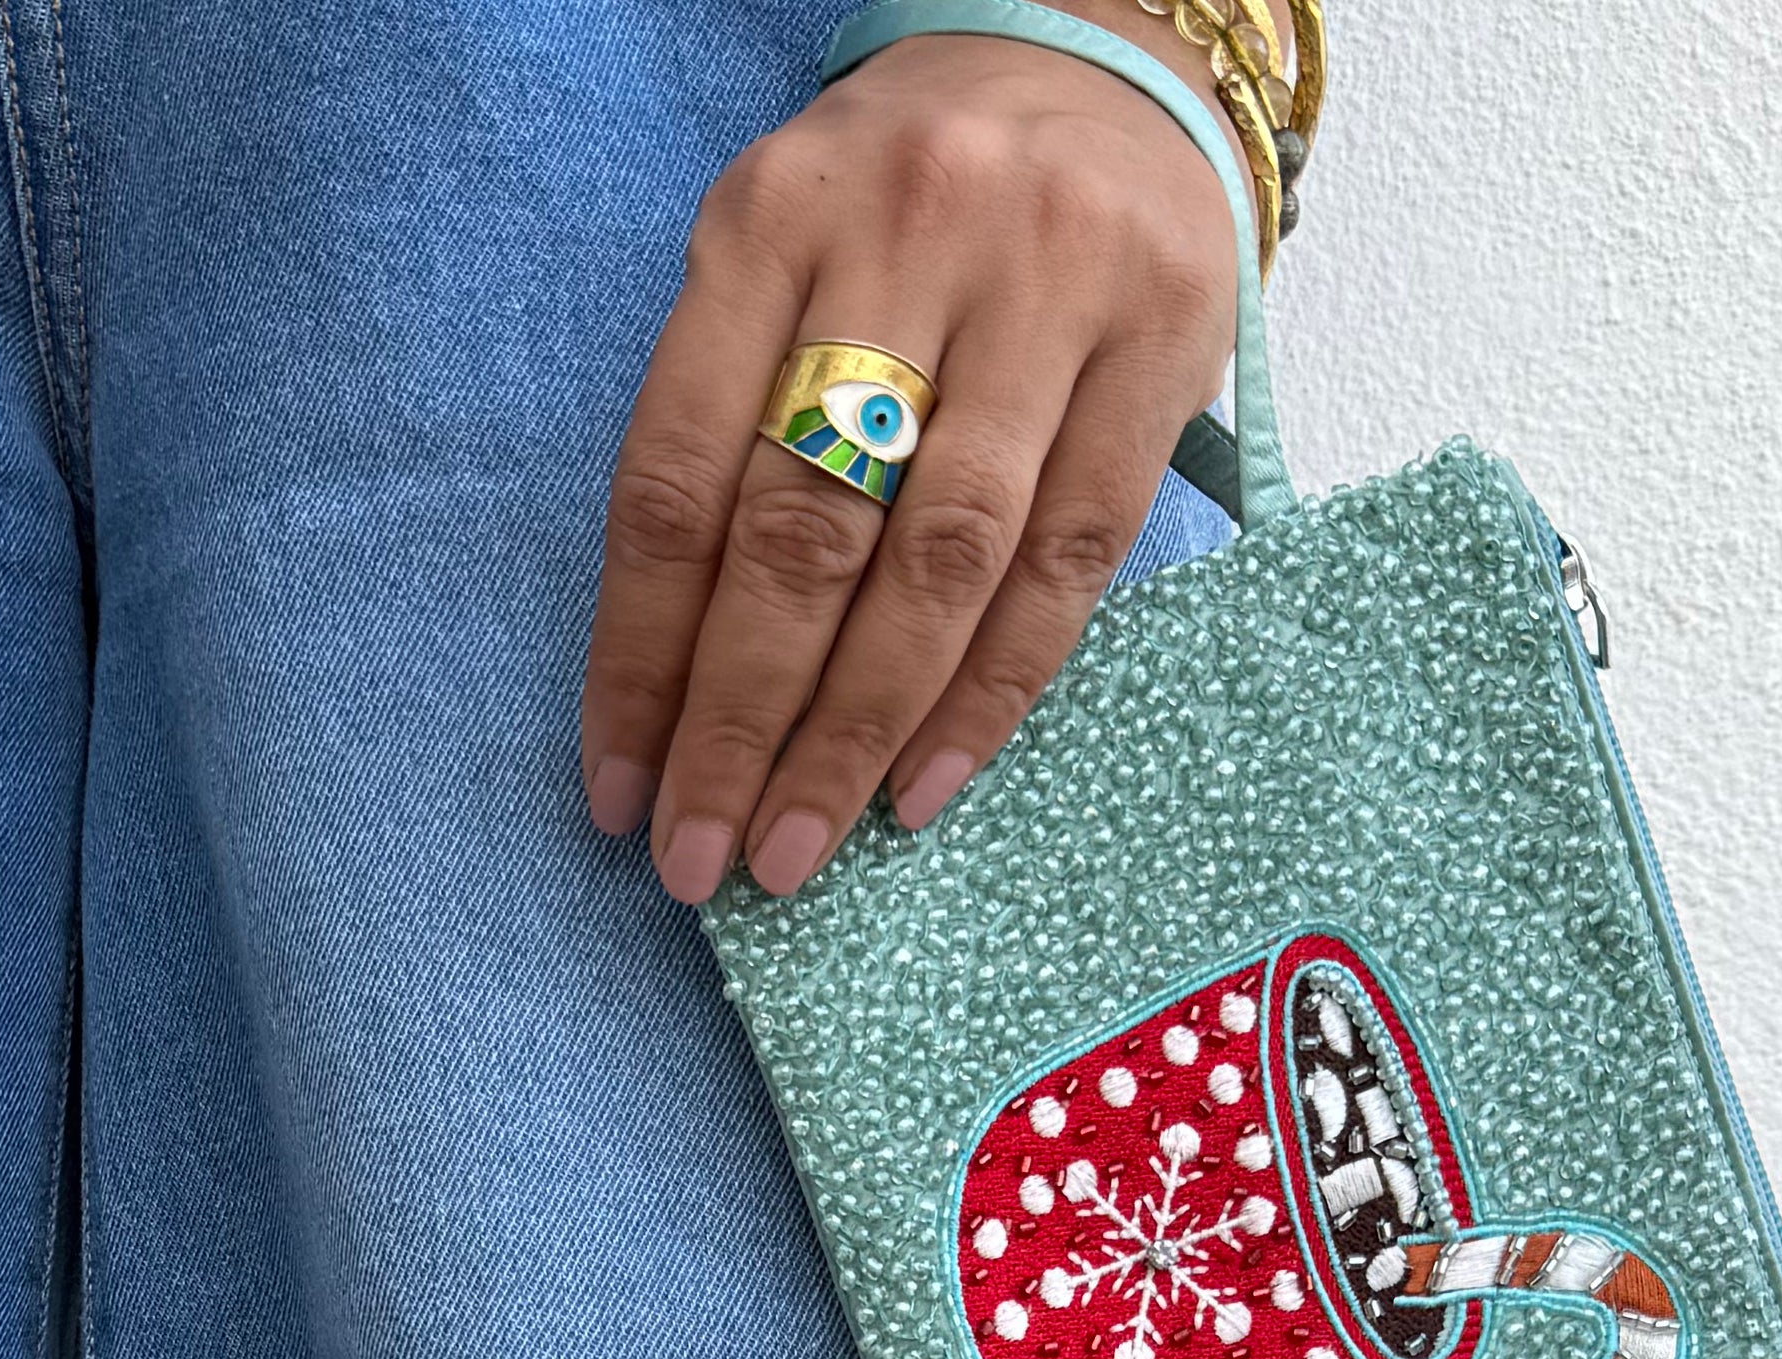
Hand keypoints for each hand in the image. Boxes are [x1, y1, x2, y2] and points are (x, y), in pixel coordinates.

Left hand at [582, 23, 1234, 903]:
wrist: (1103, 68)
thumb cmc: (903, 211)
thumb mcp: (780, 260)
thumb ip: (724, 429)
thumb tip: (673, 687)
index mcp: (772, 217)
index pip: (678, 479)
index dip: (641, 656)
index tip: (617, 790)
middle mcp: (911, 233)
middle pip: (806, 529)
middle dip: (741, 722)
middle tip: (701, 855)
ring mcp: (1050, 282)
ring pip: (940, 559)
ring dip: (857, 733)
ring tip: (797, 846)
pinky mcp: (1165, 341)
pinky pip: (1068, 561)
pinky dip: (989, 694)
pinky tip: (922, 786)